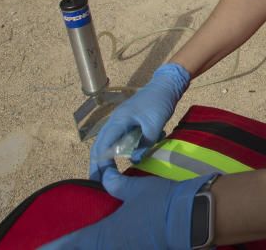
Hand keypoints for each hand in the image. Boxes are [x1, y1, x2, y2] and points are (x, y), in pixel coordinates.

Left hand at [40, 168, 212, 249]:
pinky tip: (110, 245)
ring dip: (88, 248)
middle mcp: (113, 247)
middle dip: (68, 249)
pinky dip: (109, 247)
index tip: (37, 249)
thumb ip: (117, 185)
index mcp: (107, 232)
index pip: (73, 242)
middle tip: (49, 249)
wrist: (191, 217)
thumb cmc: (161, 201)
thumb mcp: (137, 189)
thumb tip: (105, 177)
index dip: (54, 247)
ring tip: (81, 244)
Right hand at [89, 63, 189, 180]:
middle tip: (97, 182)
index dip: (100, 163)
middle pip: (101, 145)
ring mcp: (122, 122)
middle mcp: (116, 122)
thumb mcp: (154, 124)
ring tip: (109, 175)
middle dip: (99, 164)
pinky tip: (133, 158)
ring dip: (110, 158)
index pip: (103, 145)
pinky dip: (126, 149)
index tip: (101, 179)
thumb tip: (135, 160)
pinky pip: (124, 140)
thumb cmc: (160, 101)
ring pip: (112, 143)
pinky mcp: (131, 124)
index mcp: (118, 121)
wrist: (168, 85)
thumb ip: (145, 143)